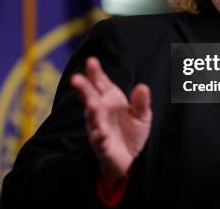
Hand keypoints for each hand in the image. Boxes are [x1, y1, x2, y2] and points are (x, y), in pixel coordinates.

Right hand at [71, 57, 151, 179]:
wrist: (131, 158)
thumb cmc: (132, 131)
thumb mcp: (141, 114)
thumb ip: (141, 101)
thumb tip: (143, 86)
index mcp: (108, 98)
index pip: (99, 82)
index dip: (95, 72)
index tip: (91, 61)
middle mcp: (99, 110)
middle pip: (89, 96)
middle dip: (83, 88)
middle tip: (76, 78)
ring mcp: (98, 127)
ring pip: (92, 118)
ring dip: (91, 111)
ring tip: (92, 104)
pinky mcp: (101, 145)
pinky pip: (99, 141)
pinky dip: (99, 138)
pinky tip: (101, 134)